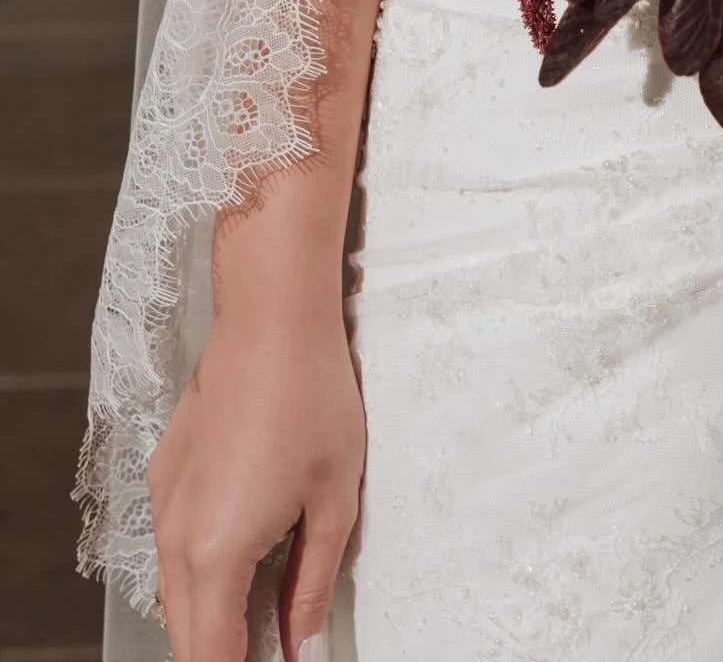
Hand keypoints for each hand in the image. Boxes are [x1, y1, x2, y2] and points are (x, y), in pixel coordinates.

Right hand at [148, 304, 364, 661]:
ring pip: (174, 594)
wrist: (270, 318)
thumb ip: (312, 581)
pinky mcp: (165, 475)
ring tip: (265, 612)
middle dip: (225, 654)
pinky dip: (200, 571)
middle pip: (186, 636)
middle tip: (276, 647)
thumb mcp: (333, 498)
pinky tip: (245, 554)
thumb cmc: (310, 394)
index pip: (214, 657)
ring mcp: (164, 503)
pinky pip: (172, 548)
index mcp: (217, 551)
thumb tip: (300, 638)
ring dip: (211, 615)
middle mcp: (175, 536)